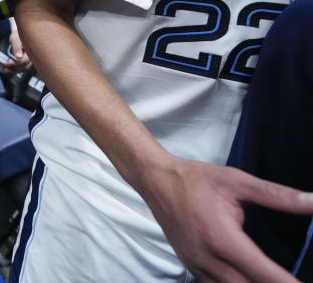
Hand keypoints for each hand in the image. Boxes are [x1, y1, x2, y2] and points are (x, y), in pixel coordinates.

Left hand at [3, 29, 32, 72]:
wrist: (21, 33)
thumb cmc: (18, 34)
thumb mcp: (15, 39)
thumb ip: (17, 47)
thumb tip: (18, 57)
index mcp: (30, 50)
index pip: (23, 61)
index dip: (14, 64)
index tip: (6, 63)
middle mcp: (32, 55)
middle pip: (25, 66)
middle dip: (14, 69)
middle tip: (5, 68)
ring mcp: (31, 58)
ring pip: (24, 68)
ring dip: (15, 70)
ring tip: (6, 70)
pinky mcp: (28, 60)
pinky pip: (24, 66)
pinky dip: (17, 69)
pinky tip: (11, 69)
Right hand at [138, 157, 312, 282]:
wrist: (155, 180)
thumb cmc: (195, 179)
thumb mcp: (237, 181)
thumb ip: (277, 195)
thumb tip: (312, 201)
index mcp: (222, 238)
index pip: (262, 272)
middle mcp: (208, 258)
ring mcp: (196, 265)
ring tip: (273, 281)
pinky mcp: (191, 265)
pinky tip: (246, 280)